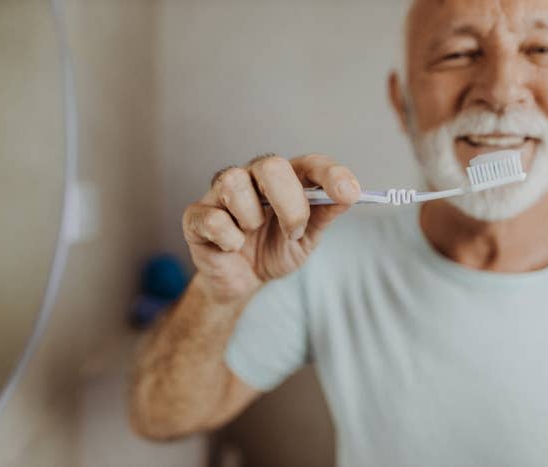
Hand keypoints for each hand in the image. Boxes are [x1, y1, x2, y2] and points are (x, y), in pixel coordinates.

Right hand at [182, 154, 360, 303]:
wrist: (242, 282)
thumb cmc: (274, 250)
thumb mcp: (307, 237)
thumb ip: (325, 215)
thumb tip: (349, 195)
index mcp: (285, 179)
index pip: (310, 163)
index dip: (331, 174)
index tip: (350, 193)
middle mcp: (253, 177)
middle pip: (270, 165)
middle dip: (289, 205)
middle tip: (293, 232)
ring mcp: (221, 193)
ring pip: (235, 184)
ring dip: (252, 219)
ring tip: (253, 234)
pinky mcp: (197, 215)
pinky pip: (214, 219)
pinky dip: (230, 239)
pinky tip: (232, 246)